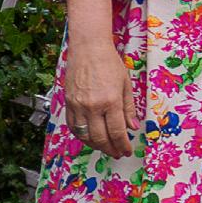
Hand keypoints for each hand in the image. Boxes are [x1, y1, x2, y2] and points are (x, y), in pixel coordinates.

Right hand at [64, 34, 136, 158]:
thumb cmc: (110, 63)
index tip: (127, 150)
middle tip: (117, 153)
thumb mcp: (125, 84)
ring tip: (106, 147)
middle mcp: (93, 106)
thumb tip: (133, 127)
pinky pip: (73, 127)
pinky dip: (82, 136)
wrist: (88, 49)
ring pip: (85, 136)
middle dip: (110, 149)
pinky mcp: (68, 104)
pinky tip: (90, 138)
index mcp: (110, 101)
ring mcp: (78, 106)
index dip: (123, 145)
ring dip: (96, 146)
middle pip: (100, 138)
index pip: (117, 131)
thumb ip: (128, 107)